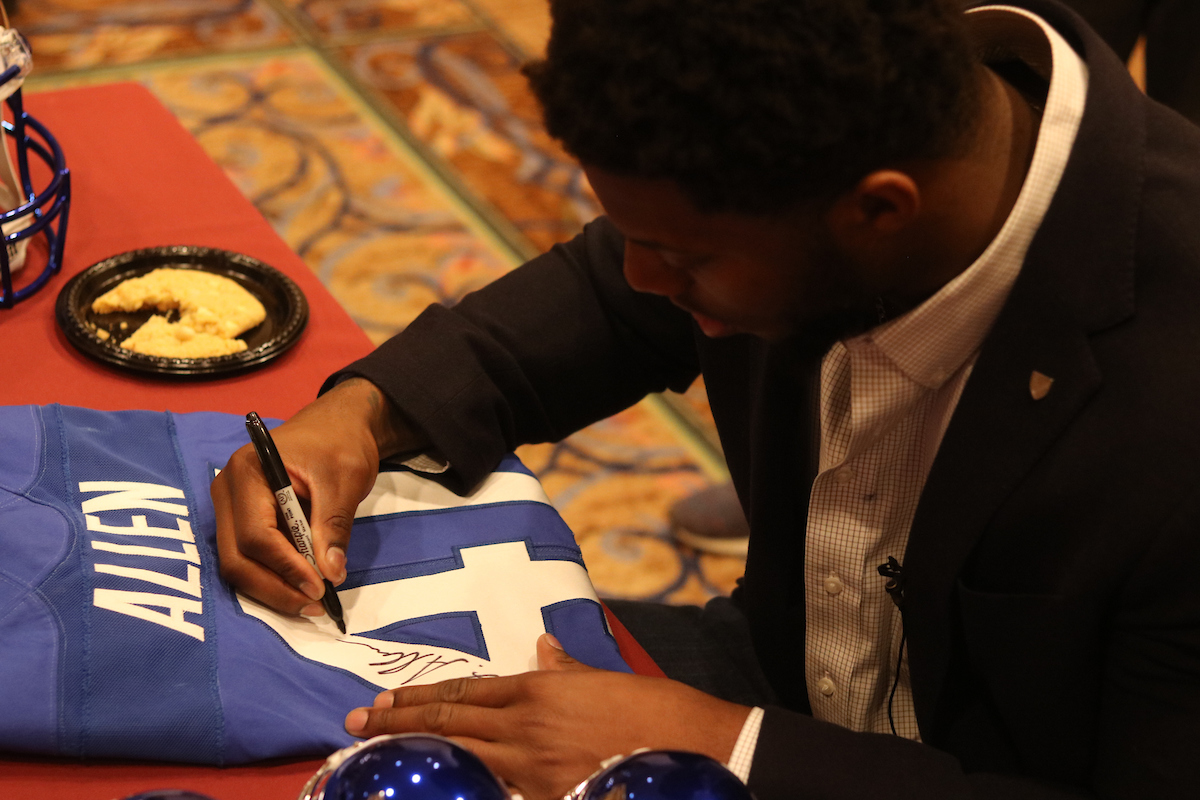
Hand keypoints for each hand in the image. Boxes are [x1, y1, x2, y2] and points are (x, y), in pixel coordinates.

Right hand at [213, 378, 425, 615]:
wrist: (336, 426)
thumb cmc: (339, 443)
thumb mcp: (345, 479)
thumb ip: (334, 526)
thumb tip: (331, 573)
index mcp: (248, 472)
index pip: (255, 534)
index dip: (286, 566)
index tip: (320, 587)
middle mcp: (227, 491)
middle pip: (237, 556)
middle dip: (274, 586)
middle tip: (315, 604)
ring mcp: (230, 508)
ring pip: (238, 563)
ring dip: (273, 588)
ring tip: (312, 601)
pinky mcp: (241, 521)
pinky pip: (249, 558)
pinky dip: (274, 577)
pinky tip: (301, 588)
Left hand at [344, 634, 751, 799]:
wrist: (694, 746)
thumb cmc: (652, 710)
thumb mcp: (603, 678)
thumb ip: (564, 668)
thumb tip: (542, 645)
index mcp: (539, 690)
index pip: (463, 692)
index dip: (419, 698)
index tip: (381, 703)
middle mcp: (526, 724)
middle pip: (449, 721)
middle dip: (397, 722)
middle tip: (353, 725)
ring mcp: (533, 765)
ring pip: (459, 755)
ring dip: (416, 752)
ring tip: (375, 752)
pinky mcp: (548, 796)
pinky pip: (491, 791)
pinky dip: (460, 787)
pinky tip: (437, 787)